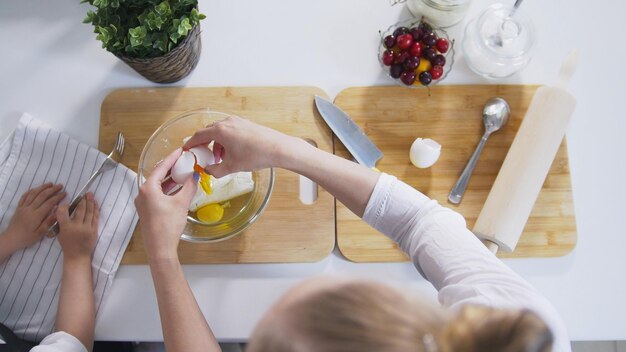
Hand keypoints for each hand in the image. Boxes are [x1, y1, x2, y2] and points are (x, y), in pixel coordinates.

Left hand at [3, 183, 65, 250]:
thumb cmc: (27, 237)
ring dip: (42, 187)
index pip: (49, 203)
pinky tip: (36, 188)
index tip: (65, 193)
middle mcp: (30, 208)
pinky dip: (31, 191)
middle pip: (42, 196)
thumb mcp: (40, 233)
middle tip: (60, 185)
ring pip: (33, 194)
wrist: (11, 238)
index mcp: (36, 215)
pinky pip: (24, 196)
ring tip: (50, 183)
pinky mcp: (19, 207)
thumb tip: (57, 211)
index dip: (58, 197)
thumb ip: (49, 222)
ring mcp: (23, 207)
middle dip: (52, 189)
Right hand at [56, 192, 98, 261]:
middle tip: (84, 194)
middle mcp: (76, 227)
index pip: (63, 212)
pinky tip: (95, 204)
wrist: (77, 255)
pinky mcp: (94, 230)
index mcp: (66, 227)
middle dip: (83, 200)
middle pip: (80, 210)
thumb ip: (61, 221)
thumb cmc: (67, 244)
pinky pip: (95, 218)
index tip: (67, 202)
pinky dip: (96, 210)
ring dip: (90, 202)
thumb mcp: (60, 233)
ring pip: (89, 212)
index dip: (64, 205)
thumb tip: (61, 208)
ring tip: (90, 195)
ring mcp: (87, 228)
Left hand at [135, 148, 197, 262]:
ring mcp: (143, 203)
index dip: (171, 158)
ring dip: (169, 180)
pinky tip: (177, 189)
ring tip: (182, 173)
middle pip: (157, 175)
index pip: (160, 168)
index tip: (180, 151)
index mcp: (148, 189)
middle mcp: (142, 194)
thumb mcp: (181, 203)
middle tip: (182, 161)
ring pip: (157, 186)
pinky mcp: (146, 211)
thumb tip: (195, 176)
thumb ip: (189, 187)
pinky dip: (167, 189)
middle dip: (170, 168)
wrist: (160, 248)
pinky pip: (156, 194)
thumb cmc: (168, 225)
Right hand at [183, 116, 296, 177]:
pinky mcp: (247, 124)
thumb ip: (215, 170)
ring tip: (221, 158)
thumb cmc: (255, 155)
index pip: (199, 135)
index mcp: (220, 131)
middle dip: (205, 145)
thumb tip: (208, 171)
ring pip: (220, 131)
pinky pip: (231, 131)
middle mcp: (227, 122)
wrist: (278, 148)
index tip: (186, 150)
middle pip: (209, 132)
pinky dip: (227, 140)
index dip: (191, 143)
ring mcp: (238, 122)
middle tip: (204, 156)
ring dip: (217, 144)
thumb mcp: (232, 166)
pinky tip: (233, 153)